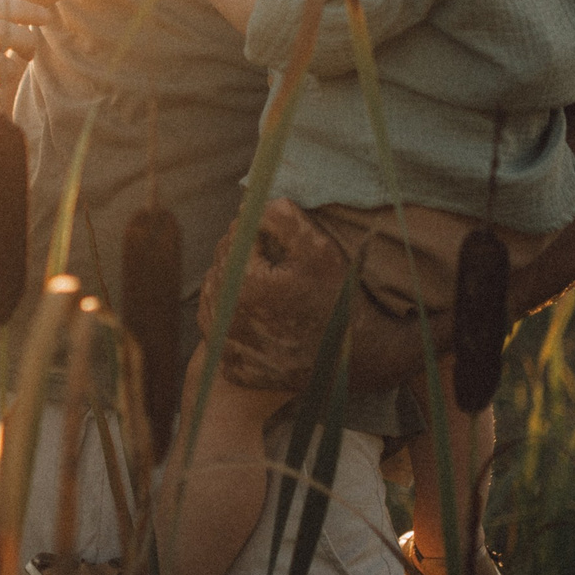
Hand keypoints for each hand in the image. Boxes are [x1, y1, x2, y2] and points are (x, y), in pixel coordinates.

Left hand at [201, 196, 341, 392]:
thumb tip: (250, 206)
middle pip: (222, 266)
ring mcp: (226, 348)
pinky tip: (254, 310)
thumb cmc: (341, 300)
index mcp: (244, 285)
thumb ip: (283, 218)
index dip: (256, 231)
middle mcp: (226, 319)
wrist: (360, 358)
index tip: (276, 234)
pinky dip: (230, 315)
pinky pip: (217, 329)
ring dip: (233, 282)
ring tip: (264, 280)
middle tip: (271, 255)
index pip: (234, 239)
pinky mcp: (233, 369)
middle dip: (243, 255)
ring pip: (214, 296)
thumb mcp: (320, 249)